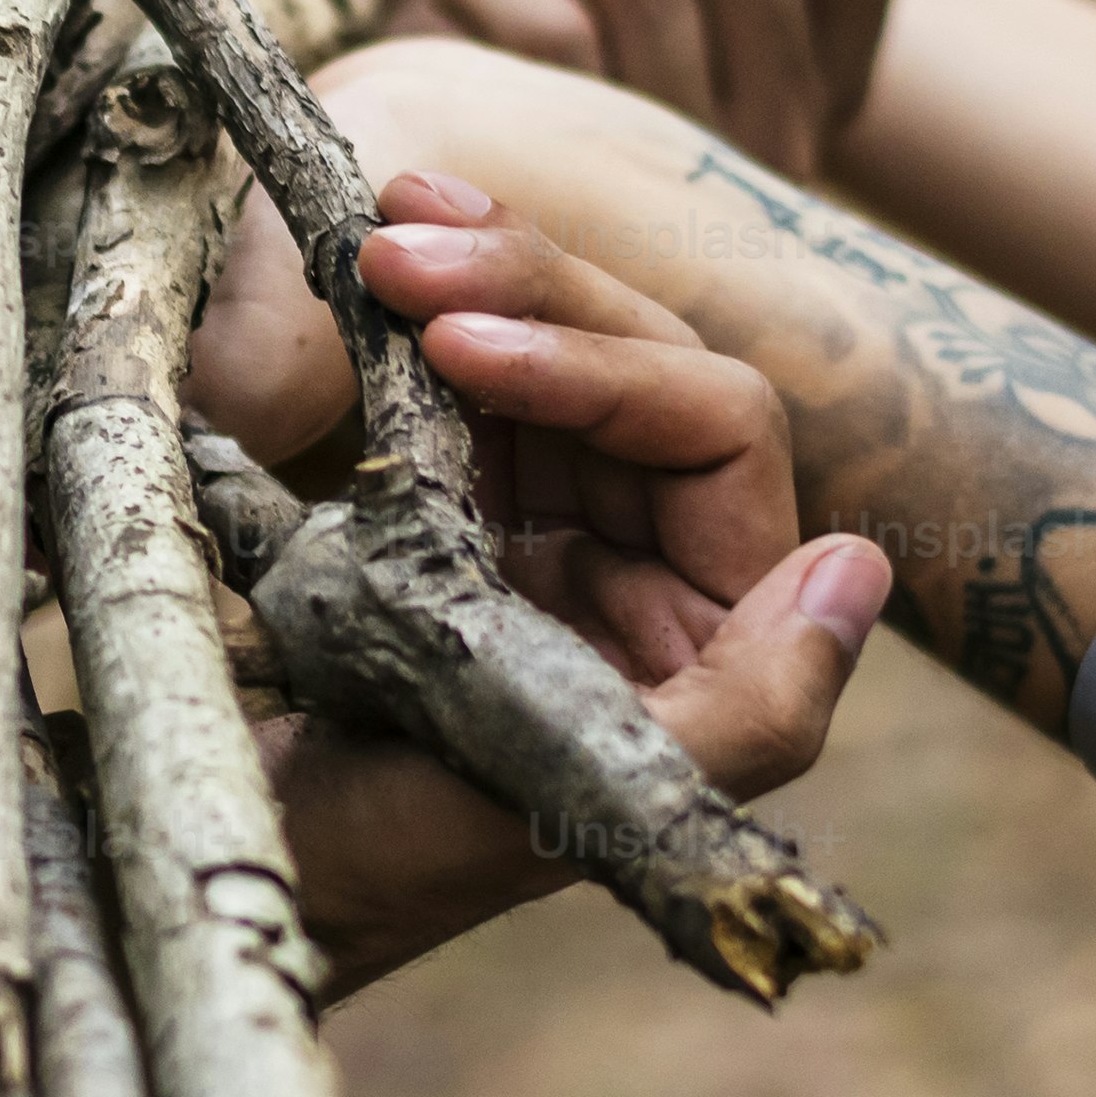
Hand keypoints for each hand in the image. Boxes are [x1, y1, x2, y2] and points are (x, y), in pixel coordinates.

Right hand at [218, 165, 895, 989]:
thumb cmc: (400, 862)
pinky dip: (420, 318)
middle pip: (634, 362)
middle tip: (398, 237)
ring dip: (473, 274)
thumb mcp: (587, 801)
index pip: (711, 428)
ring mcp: (550, 536)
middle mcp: (650, 573)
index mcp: (713, 637)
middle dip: (527, 286)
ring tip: (379, 226)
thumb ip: (761, 708)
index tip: (458, 349)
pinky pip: (461, 386)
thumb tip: (859, 564)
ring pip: (550, 352)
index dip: (598, 366)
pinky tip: (366, 261)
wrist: (236, 869)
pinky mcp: (451, 519)